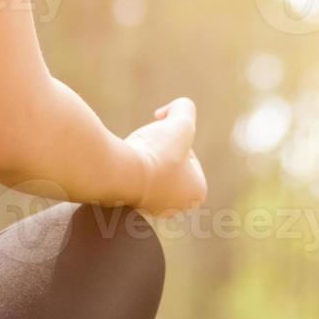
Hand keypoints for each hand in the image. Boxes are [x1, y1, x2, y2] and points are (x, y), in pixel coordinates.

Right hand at [125, 98, 207, 215]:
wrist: (122, 174)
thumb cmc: (158, 153)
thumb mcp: (181, 122)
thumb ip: (185, 108)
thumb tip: (170, 111)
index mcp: (196, 192)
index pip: (189, 155)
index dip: (177, 140)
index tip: (166, 142)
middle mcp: (175, 207)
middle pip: (169, 164)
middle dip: (159, 150)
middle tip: (149, 145)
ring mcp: (150, 210)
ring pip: (149, 171)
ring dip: (142, 157)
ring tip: (135, 153)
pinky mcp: (127, 207)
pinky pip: (131, 180)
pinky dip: (127, 167)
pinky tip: (122, 164)